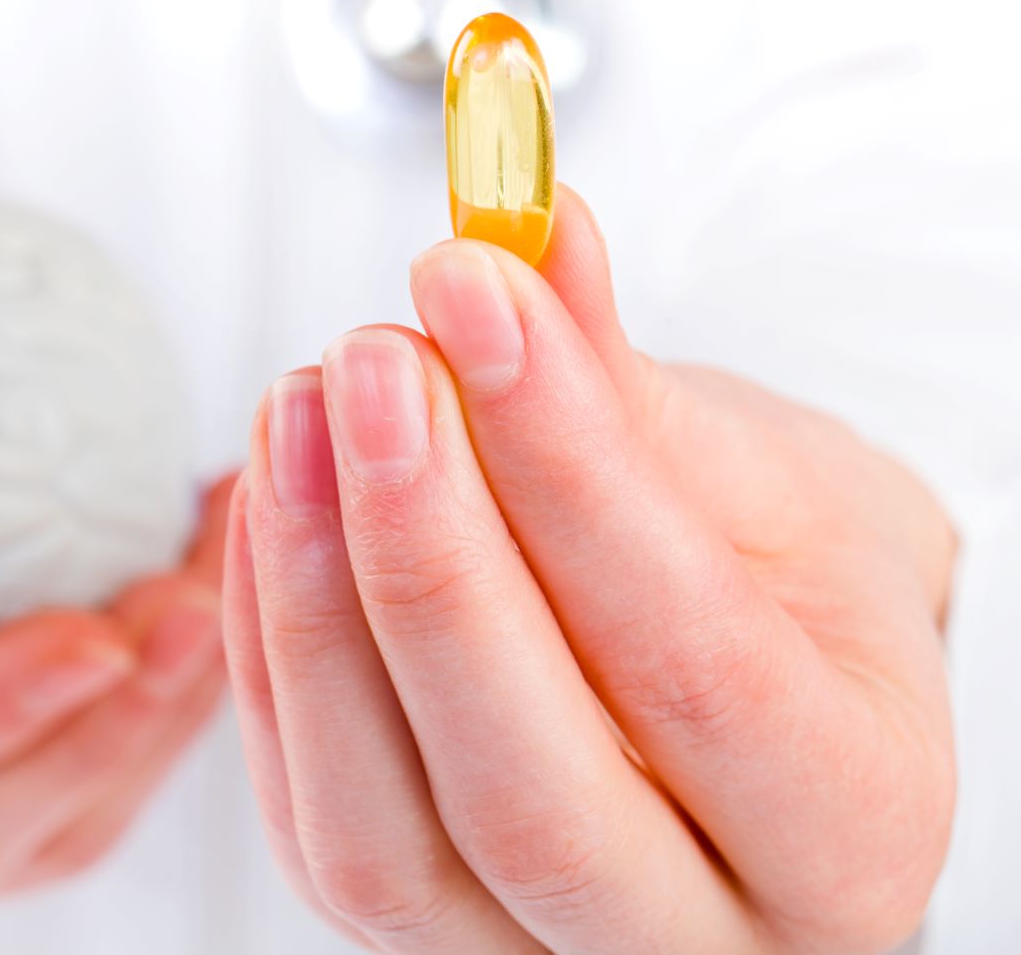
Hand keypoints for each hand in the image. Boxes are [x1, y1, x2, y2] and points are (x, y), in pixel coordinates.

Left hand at [225, 188, 955, 953]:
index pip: (693, 669)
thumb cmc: (789, 585)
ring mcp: (530, 953)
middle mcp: (694, 940)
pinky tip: (273, 498)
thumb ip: (626, 383)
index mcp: (848, 827)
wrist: (761, 679)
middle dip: (426, 555)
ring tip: (299, 410)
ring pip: (381, 843)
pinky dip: (272, 649)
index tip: (483, 297)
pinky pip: (308, 813)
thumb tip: (525, 236)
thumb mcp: (760, 479)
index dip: (569, 471)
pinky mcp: (412, 922)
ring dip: (316, 604)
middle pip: (525, 794)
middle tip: (375, 362)